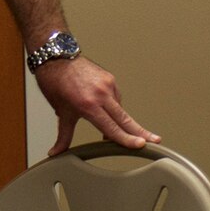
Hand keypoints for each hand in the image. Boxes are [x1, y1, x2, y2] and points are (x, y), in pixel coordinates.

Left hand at [35, 57, 157, 155]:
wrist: (56, 57)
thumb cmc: (56, 83)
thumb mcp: (61, 113)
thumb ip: (63, 136)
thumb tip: (55, 153)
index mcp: (88, 105)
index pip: (111, 127)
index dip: (126, 138)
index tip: (139, 145)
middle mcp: (101, 94)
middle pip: (125, 118)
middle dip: (140, 132)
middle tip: (154, 141)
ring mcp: (107, 84)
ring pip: (120, 109)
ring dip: (119, 120)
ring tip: (109, 127)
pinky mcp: (110, 78)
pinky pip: (116, 97)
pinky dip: (113, 106)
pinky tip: (105, 108)